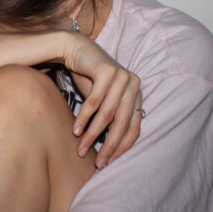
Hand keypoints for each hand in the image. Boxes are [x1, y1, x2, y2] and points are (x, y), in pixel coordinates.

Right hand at [62, 33, 142, 167]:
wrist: (76, 49)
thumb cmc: (89, 78)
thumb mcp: (104, 100)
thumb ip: (111, 119)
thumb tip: (111, 152)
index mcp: (137, 94)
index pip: (134, 127)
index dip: (122, 147)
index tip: (108, 162)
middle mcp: (134, 84)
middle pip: (123, 123)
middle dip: (109, 145)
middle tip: (97, 163)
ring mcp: (122, 76)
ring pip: (107, 114)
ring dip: (93, 134)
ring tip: (81, 148)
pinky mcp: (108, 70)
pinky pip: (95, 101)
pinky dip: (84, 118)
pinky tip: (75, 130)